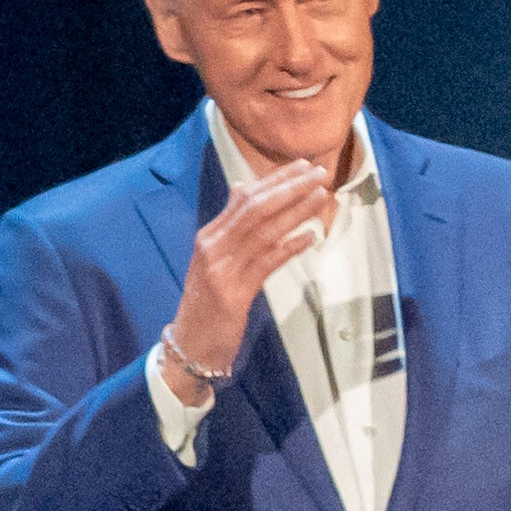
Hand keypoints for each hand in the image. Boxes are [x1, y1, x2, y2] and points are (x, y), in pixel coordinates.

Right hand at [164, 149, 335, 393]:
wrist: (190, 344)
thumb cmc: (207, 302)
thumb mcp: (213, 259)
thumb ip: (229, 225)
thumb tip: (241, 188)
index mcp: (209, 237)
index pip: (244, 199)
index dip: (274, 180)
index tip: (301, 166)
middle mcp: (212, 248)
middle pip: (254, 209)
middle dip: (289, 188)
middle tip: (318, 173)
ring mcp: (221, 271)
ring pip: (263, 232)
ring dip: (295, 212)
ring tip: (320, 197)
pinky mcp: (234, 295)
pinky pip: (266, 264)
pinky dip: (289, 248)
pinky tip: (309, 238)